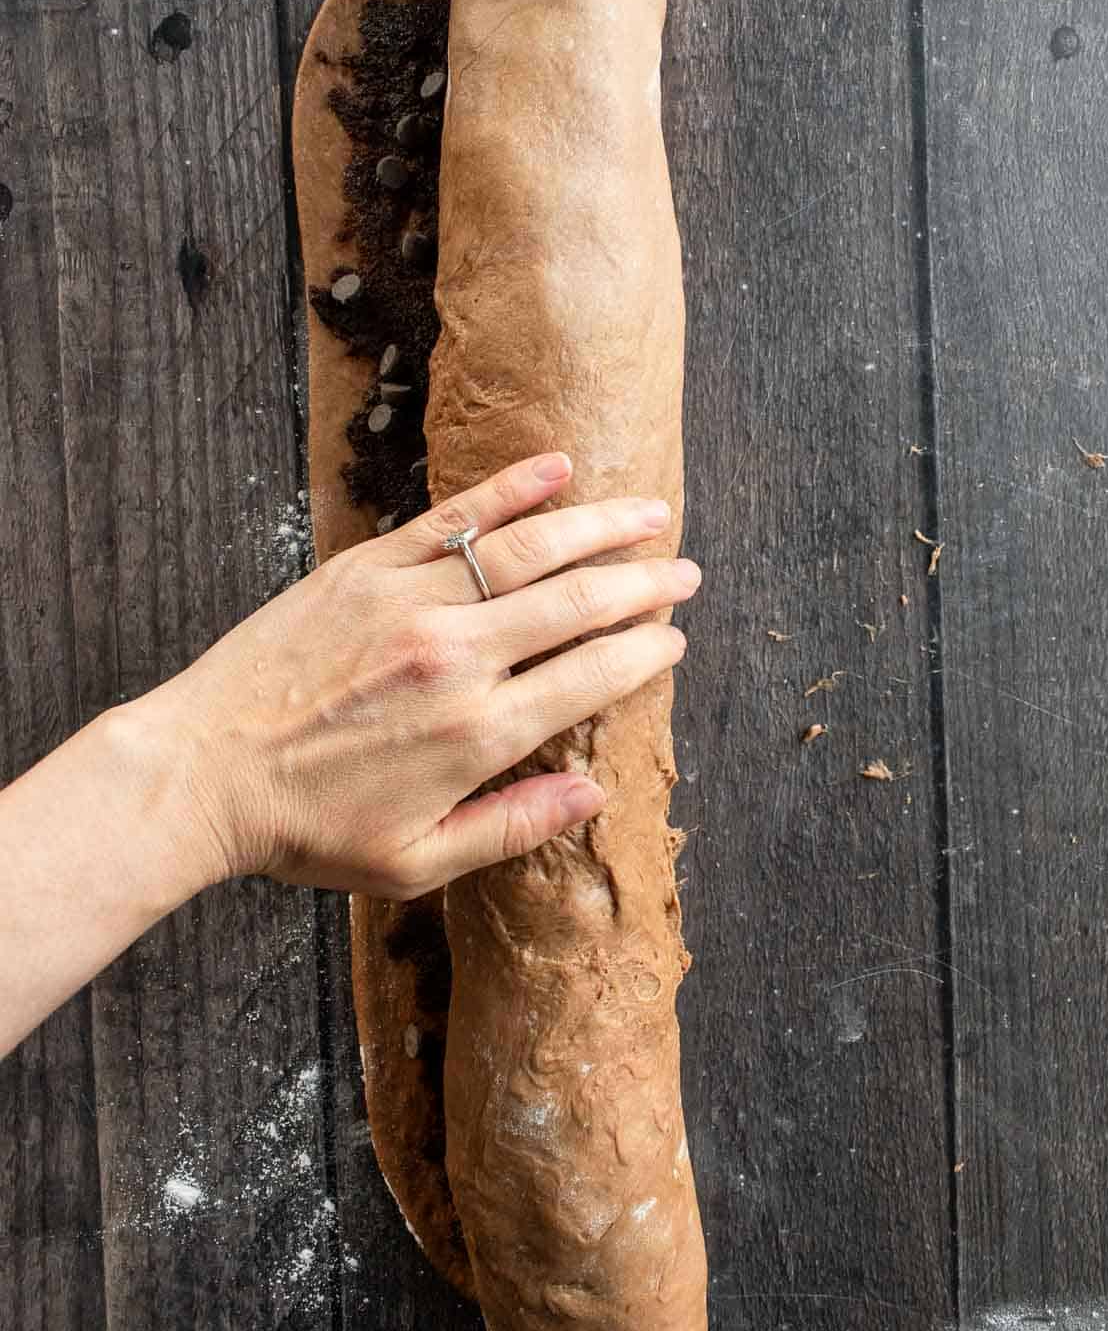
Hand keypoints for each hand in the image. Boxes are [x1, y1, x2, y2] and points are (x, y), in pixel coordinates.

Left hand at [158, 451, 699, 900]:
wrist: (200, 773)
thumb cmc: (304, 829)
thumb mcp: (415, 861)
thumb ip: (511, 827)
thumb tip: (592, 797)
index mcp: (476, 734)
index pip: (592, 676)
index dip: (644, 653)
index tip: (674, 638)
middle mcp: (455, 658)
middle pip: (577, 603)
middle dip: (643, 585)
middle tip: (685, 573)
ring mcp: (409, 603)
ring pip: (528, 550)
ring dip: (600, 526)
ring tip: (650, 512)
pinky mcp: (364, 568)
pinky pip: (452, 518)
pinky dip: (510, 490)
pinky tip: (557, 468)